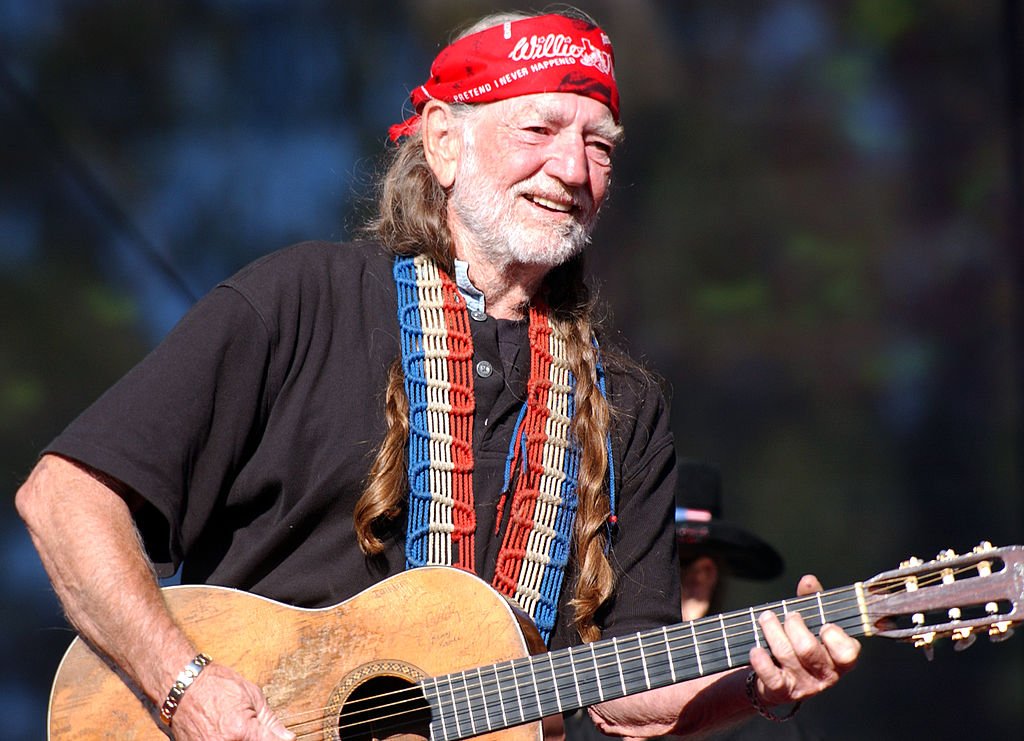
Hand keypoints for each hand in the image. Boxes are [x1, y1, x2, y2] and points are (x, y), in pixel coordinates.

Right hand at [169, 662, 294, 739]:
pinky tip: (226, 731)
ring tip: (237, 728)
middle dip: (257, 739)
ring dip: (242, 739)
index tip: (282, 739)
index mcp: (241, 731)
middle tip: (251, 728)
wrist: (182, 684)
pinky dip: (227, 739)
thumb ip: (270, 722)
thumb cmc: (216, 684)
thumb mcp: (251, 695)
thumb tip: (289, 738)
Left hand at [748, 574, 860, 707]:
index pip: (848, 654)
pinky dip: (761, 660)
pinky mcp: (782, 692)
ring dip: (772, 631)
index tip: (824, 624)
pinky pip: (771, 676)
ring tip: (766, 618)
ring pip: (786, 655)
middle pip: (808, 649)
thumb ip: (813, 600)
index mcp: (840, 659)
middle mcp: (825, 675)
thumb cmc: (800, 643)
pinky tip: (756, 649)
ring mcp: (804, 686)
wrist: (778, 678)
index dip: (836, 638)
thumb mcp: (811, 622)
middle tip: (789, 615)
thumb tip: (809, 581)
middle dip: (794, 626)